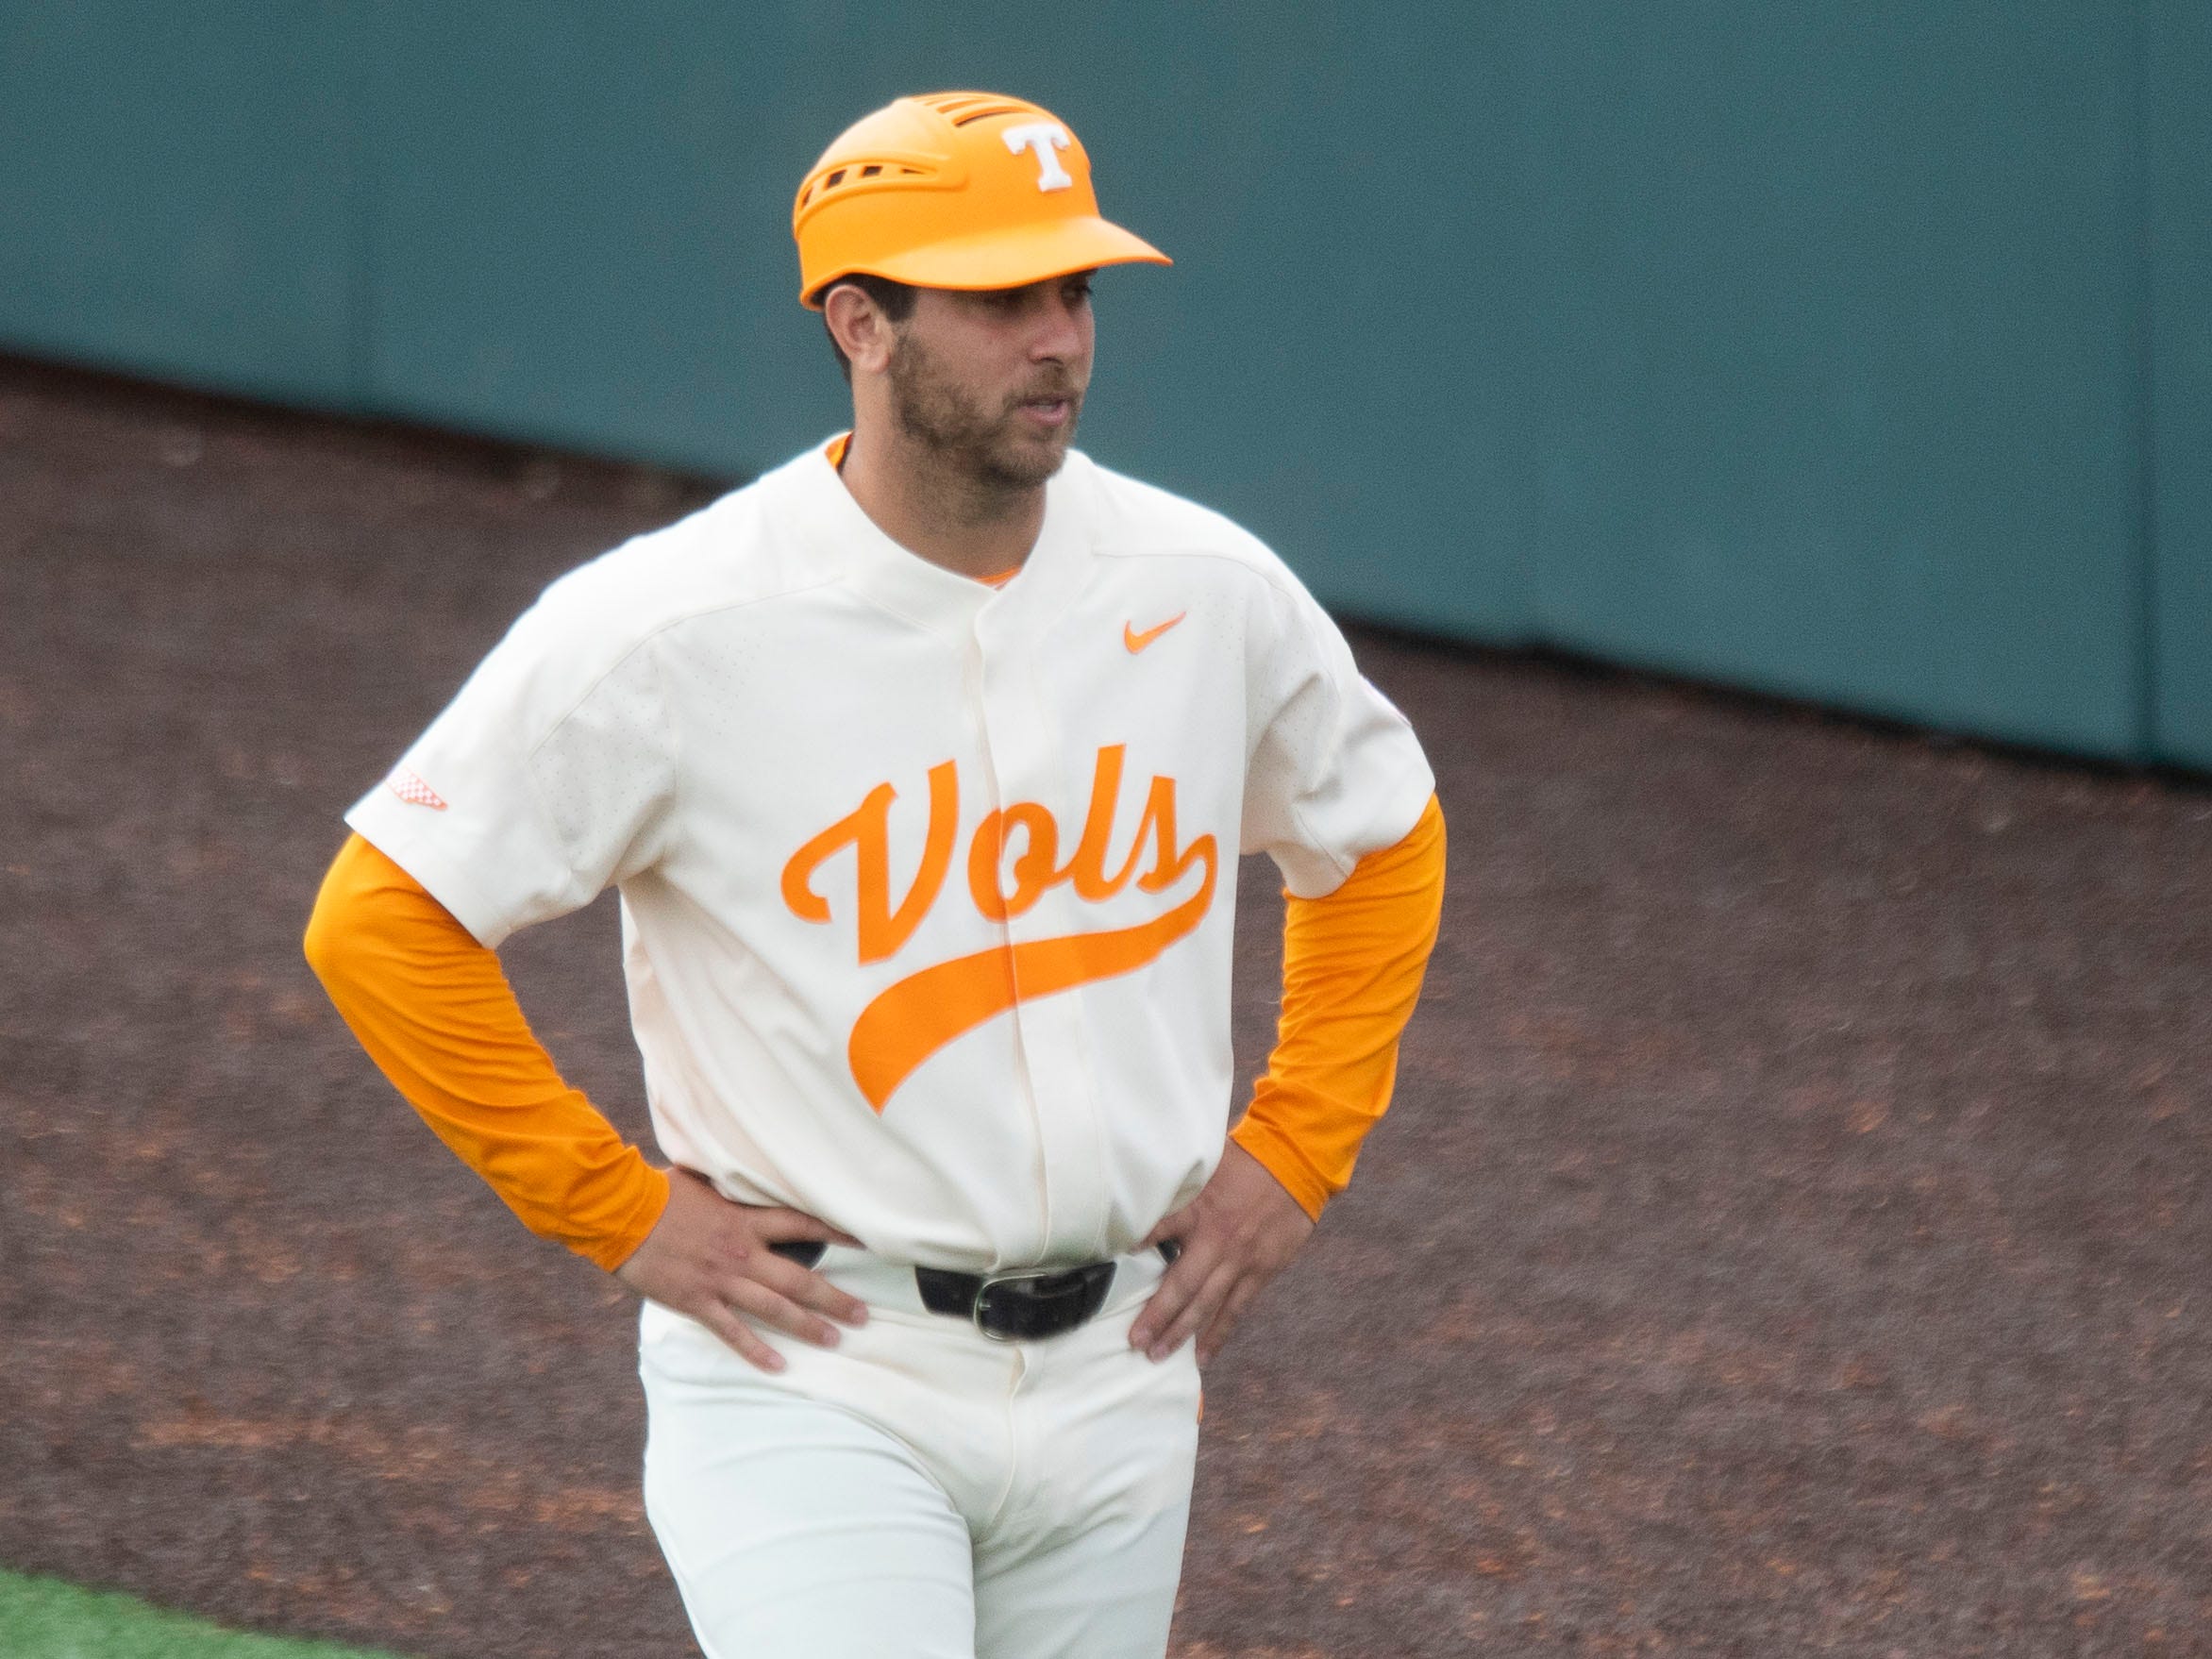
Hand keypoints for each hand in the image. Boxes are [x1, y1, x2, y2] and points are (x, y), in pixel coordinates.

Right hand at [615, 1167, 868, 1372]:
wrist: (621, 1214)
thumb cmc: (658, 1191)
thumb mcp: (703, 1180)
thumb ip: (730, 1185)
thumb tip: (746, 1168)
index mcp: (745, 1221)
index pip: (803, 1225)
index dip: (837, 1232)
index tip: (866, 1242)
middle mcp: (742, 1253)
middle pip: (800, 1279)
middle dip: (835, 1299)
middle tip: (863, 1315)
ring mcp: (722, 1281)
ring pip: (776, 1309)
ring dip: (808, 1326)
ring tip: (835, 1339)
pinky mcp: (698, 1302)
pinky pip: (734, 1332)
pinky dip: (757, 1351)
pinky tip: (779, 1366)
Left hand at [1130, 1141, 1316, 1365]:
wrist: (1297, 1163)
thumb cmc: (1247, 1158)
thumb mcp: (1206, 1162)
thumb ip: (1180, 1185)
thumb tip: (1146, 1187)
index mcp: (1199, 1210)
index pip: (1159, 1230)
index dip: (1137, 1246)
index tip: (1113, 1264)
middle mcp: (1216, 1240)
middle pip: (1181, 1285)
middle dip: (1156, 1316)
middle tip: (1135, 1341)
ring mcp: (1239, 1260)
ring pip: (1206, 1305)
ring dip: (1181, 1332)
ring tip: (1158, 1355)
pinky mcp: (1261, 1272)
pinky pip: (1235, 1309)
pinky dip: (1218, 1333)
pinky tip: (1202, 1355)